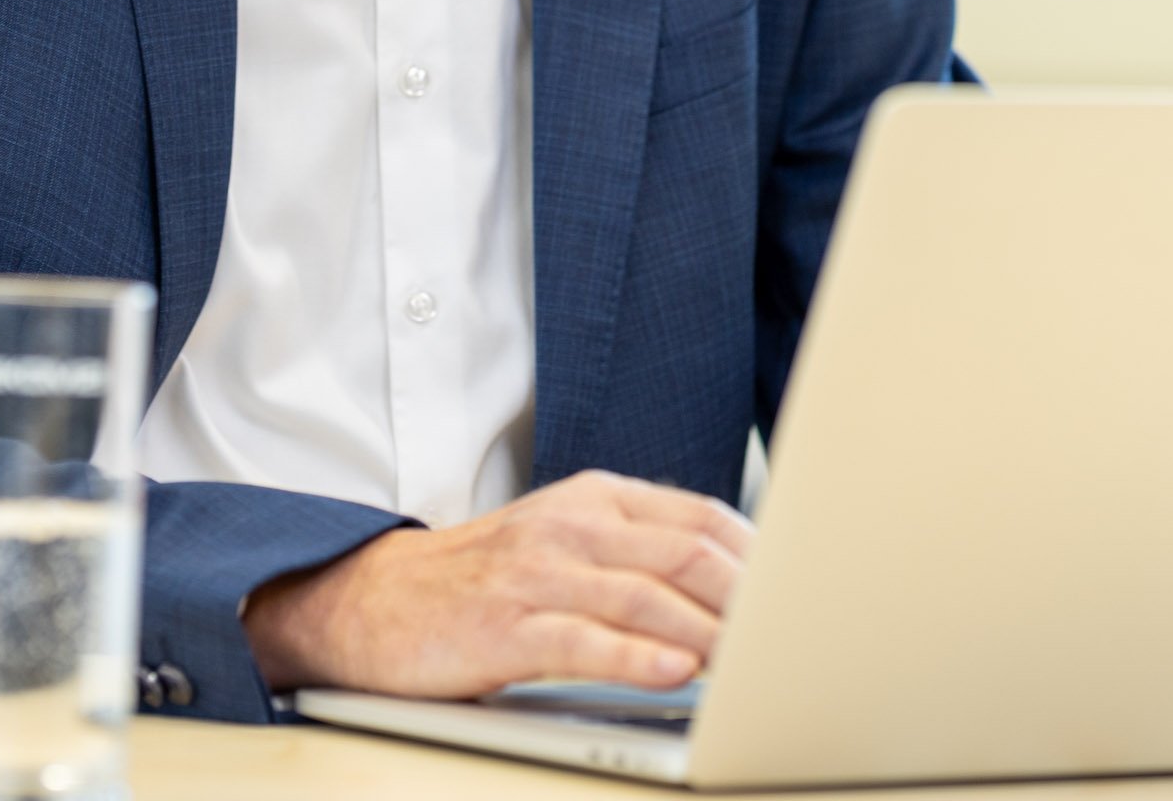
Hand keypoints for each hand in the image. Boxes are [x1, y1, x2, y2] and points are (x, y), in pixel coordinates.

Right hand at [242, 469, 754, 697]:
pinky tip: (678, 672)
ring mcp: (538, 574)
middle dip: (751, 599)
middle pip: (688, 554)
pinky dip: (640, 658)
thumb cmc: (483, 580)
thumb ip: (640, 557)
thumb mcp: (566, 545)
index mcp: (597, 500)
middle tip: (792, 637)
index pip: (703, 518)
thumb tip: (735, 590)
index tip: (802, 597)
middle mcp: (573, 526)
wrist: (370, 600)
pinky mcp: (506, 626)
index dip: (760, 559)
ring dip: (712, 633)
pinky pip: (587, 640)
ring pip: (648, 597)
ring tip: (755, 663)